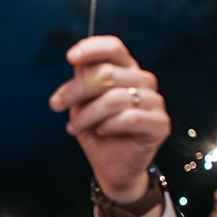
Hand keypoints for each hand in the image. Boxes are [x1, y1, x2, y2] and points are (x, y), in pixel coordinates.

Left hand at [48, 37, 169, 201]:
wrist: (112, 167)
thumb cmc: (97, 133)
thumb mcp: (82, 106)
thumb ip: (82, 84)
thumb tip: (78, 63)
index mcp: (126, 71)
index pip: (114, 49)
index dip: (93, 48)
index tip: (70, 57)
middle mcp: (144, 81)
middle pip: (108, 74)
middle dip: (77, 90)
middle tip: (57, 105)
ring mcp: (155, 102)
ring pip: (116, 98)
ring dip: (88, 114)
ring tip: (74, 127)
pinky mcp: (160, 124)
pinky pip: (130, 118)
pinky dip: (109, 125)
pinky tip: (100, 132)